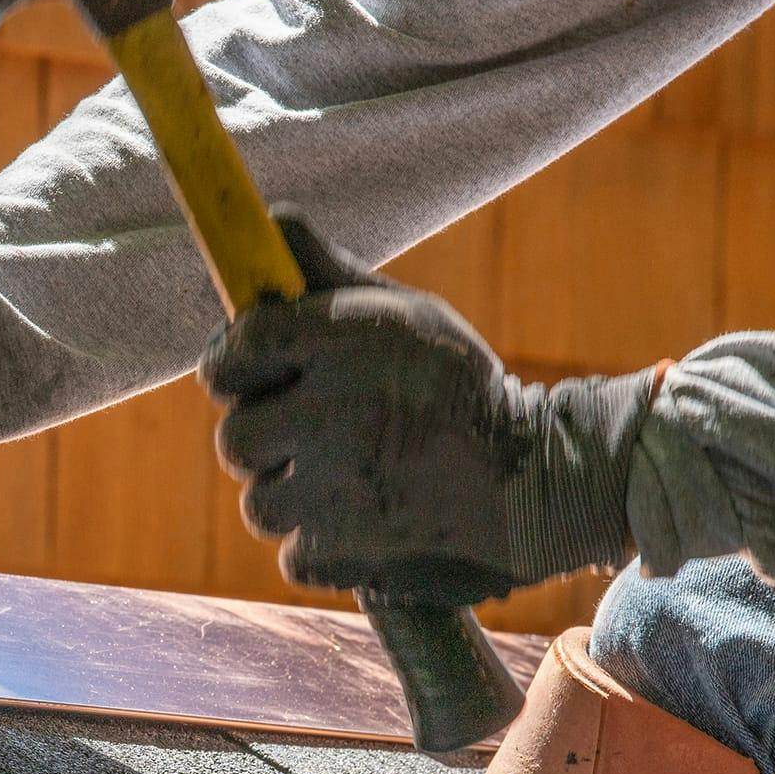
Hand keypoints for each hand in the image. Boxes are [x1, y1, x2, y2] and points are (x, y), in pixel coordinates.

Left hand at [201, 216, 657, 603]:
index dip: (233, 364)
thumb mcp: (408, 316)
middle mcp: (332, 412)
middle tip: (311, 436)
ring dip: (294, 497)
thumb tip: (270, 221)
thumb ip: (329, 277)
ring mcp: (334, 489)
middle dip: (262, 440)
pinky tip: (369, 521)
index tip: (249, 373)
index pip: (239, 346)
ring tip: (353, 480)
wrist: (541, 483)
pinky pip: (294, 553)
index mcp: (346, 342)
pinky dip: (323, 546)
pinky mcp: (342, 551)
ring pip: (259, 502)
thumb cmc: (460, 389)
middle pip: (235, 437)